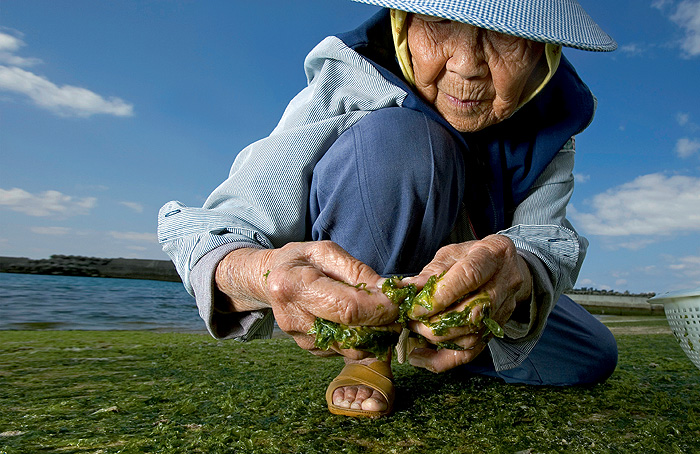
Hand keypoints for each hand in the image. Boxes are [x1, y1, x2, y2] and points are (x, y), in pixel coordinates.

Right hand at [215, 241, 397, 359]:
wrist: (271, 279)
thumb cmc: (301, 261)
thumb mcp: (327, 252)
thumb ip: (358, 271)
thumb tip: (390, 291)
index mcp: (294, 286)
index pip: (347, 308)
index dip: (378, 308)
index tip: (398, 302)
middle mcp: (294, 318)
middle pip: (352, 334)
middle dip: (382, 325)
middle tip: (398, 311)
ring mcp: (300, 339)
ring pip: (352, 348)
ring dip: (374, 335)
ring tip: (381, 315)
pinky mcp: (310, 350)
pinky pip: (345, 350)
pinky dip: (360, 339)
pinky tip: (361, 321)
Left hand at [402, 234, 531, 371]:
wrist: (507, 268)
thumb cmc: (474, 257)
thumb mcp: (453, 253)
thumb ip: (432, 271)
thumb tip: (407, 289)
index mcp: (493, 255)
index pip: (469, 277)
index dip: (440, 296)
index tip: (415, 308)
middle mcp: (504, 284)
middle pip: (472, 313)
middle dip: (436, 322)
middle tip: (411, 320)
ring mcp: (503, 310)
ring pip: (471, 336)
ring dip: (437, 339)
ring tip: (415, 332)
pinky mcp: (495, 330)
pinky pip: (471, 353)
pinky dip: (442, 360)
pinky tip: (420, 357)